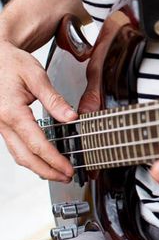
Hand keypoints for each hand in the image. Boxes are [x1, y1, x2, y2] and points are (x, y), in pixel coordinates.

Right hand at [0, 39, 76, 181]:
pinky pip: (14, 146)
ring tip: (58, 173)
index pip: (37, 143)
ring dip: (38, 167)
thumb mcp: (37, 76)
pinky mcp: (2, 125)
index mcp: (11, 111)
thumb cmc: (11, 62)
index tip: (68, 168)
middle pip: (25, 157)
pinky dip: (29, 156)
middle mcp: (1, 122)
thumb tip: (71, 118)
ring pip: (17, 155)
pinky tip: (43, 160)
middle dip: (46, 170)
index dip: (54, 159)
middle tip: (66, 177)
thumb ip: (54, 100)